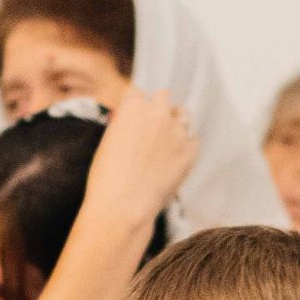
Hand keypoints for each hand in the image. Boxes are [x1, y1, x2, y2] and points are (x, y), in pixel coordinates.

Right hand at [86, 92, 196, 230]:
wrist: (124, 206)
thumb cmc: (107, 178)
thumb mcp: (107, 143)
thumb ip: (121, 125)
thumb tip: (126, 120)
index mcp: (133, 106)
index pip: (136, 93)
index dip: (133, 106)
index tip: (133, 117)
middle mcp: (157, 112)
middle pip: (162, 96)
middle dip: (156, 108)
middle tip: (152, 125)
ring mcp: (177, 130)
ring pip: (182, 114)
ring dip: (174, 121)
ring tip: (166, 139)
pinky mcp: (190, 150)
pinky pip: (192, 138)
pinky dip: (185, 144)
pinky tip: (174, 157)